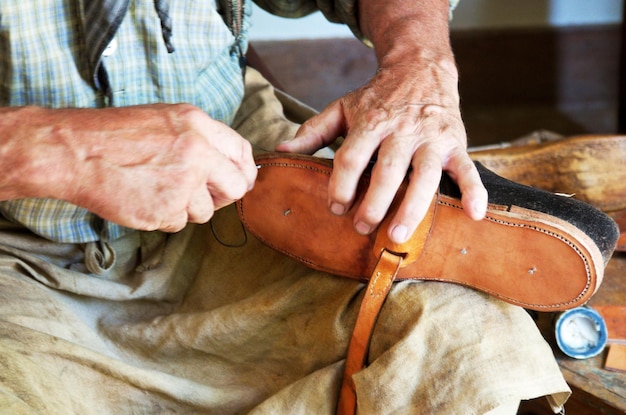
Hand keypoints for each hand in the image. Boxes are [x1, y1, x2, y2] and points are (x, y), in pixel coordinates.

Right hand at [0, 104, 256, 231]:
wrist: (76, 151)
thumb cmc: (115, 134)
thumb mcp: (166, 119)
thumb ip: (200, 138)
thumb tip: (226, 163)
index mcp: (198, 125)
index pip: (242, 152)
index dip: (243, 171)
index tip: (237, 181)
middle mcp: (198, 152)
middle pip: (236, 187)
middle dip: (223, 196)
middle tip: (204, 196)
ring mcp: (183, 183)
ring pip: (206, 211)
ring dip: (186, 208)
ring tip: (157, 190)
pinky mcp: (166, 209)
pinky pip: (178, 223)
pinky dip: (163, 217)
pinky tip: (144, 199)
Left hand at [276, 53, 486, 244]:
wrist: (420, 68)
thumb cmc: (377, 96)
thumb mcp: (342, 107)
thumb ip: (313, 131)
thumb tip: (280, 151)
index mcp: (371, 121)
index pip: (351, 157)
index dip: (341, 185)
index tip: (335, 207)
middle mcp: (402, 130)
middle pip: (386, 171)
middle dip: (373, 203)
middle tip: (362, 228)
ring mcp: (431, 138)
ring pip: (423, 176)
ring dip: (412, 207)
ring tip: (399, 236)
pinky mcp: (455, 143)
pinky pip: (467, 168)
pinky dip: (474, 191)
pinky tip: (475, 214)